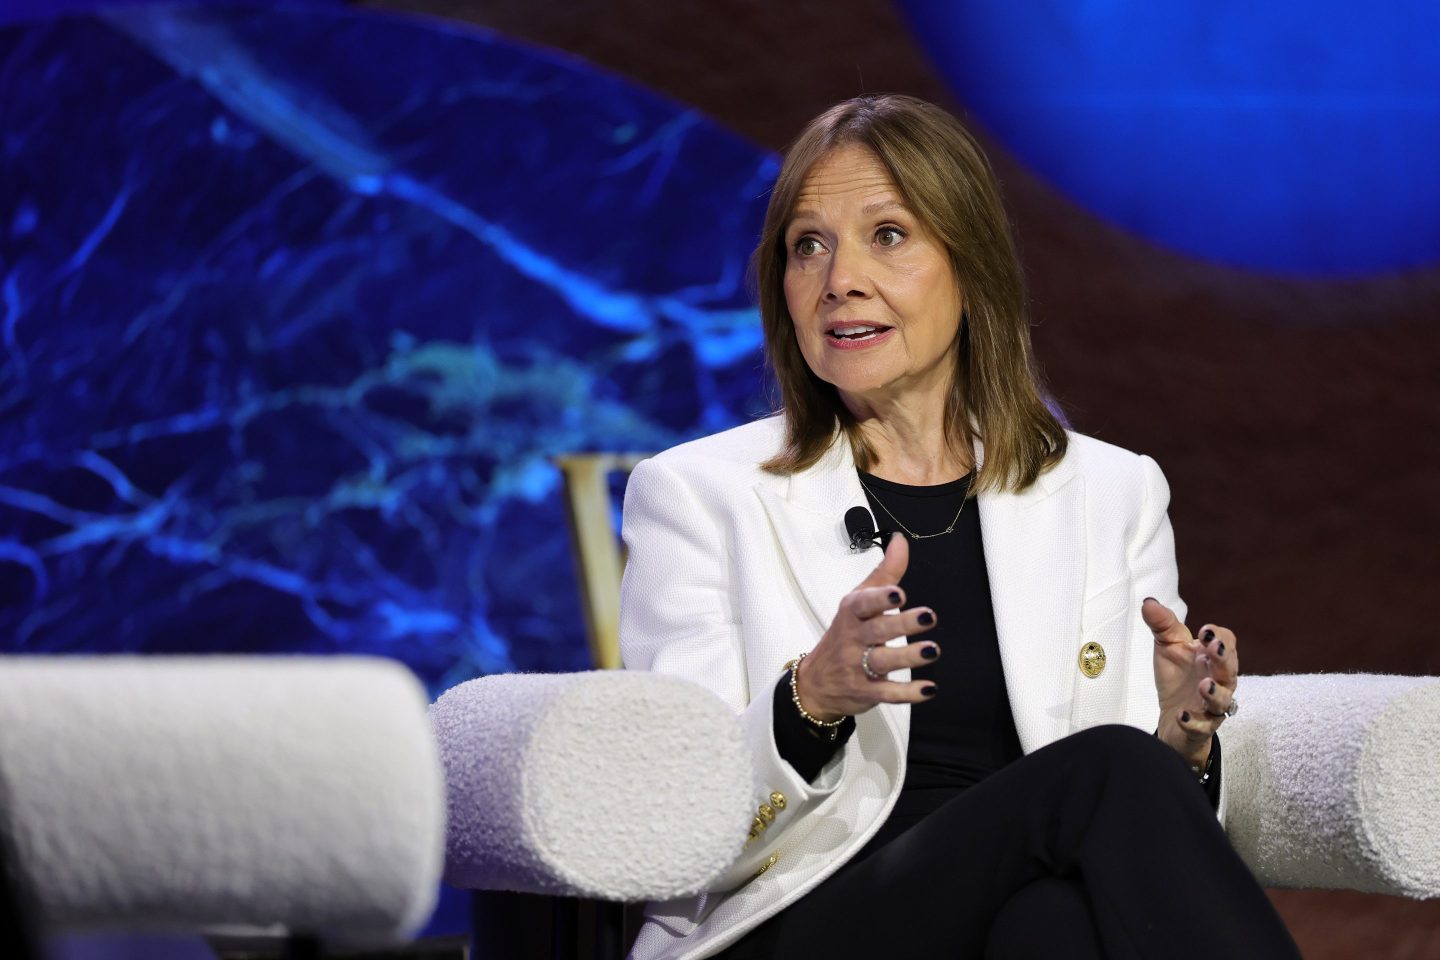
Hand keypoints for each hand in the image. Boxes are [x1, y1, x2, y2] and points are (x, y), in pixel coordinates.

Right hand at [794, 534, 939, 720]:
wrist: (816, 682)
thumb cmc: (845, 633)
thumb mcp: (858, 600)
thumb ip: (884, 572)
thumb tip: (900, 540)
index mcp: (852, 613)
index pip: (863, 603)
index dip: (879, 598)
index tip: (897, 593)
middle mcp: (854, 639)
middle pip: (877, 631)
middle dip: (902, 624)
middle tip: (929, 617)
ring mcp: (858, 667)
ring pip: (884, 661)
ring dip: (909, 657)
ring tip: (932, 650)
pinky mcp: (867, 692)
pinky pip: (887, 693)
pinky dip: (908, 693)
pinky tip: (929, 689)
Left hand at [1144, 598, 1237, 767]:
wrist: (1172, 718)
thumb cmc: (1177, 677)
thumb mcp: (1168, 648)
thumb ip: (1162, 625)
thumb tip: (1149, 602)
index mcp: (1212, 658)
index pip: (1226, 642)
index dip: (1218, 636)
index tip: (1204, 631)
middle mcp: (1219, 681)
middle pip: (1230, 669)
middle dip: (1223, 658)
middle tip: (1213, 648)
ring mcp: (1212, 706)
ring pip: (1223, 701)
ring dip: (1214, 693)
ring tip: (1203, 685)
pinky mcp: (1201, 728)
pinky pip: (1202, 727)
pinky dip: (1194, 722)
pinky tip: (1182, 715)